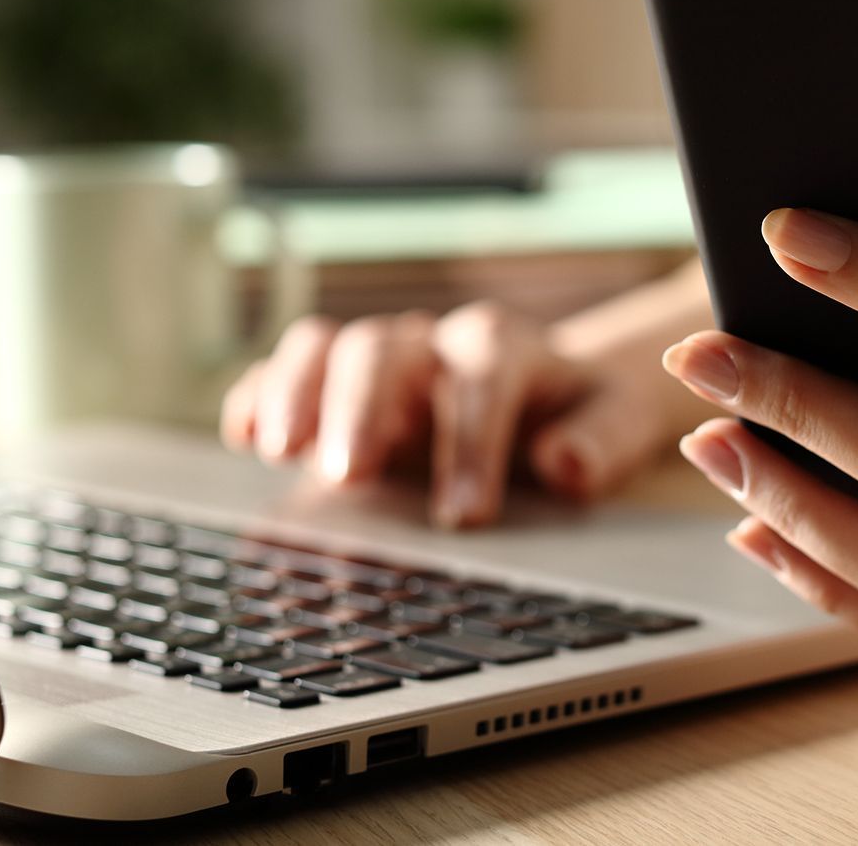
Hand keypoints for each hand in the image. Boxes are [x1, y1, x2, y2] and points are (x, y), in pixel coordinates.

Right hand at [223, 300, 674, 527]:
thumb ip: (600, 439)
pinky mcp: (330, 390)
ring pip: (326, 348)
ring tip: (277, 451)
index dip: (471, 439)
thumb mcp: (614, 423)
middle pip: (385, 348)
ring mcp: (375, 363)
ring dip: (296, 393)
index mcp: (503, 348)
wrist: (550, 396)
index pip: (482, 373)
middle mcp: (430, 344)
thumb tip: (565, 461)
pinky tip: (243, 438)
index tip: (465, 513)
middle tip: (351, 475)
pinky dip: (257, 397)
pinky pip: (282, 373)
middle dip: (363, 407)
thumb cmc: (579, 415)